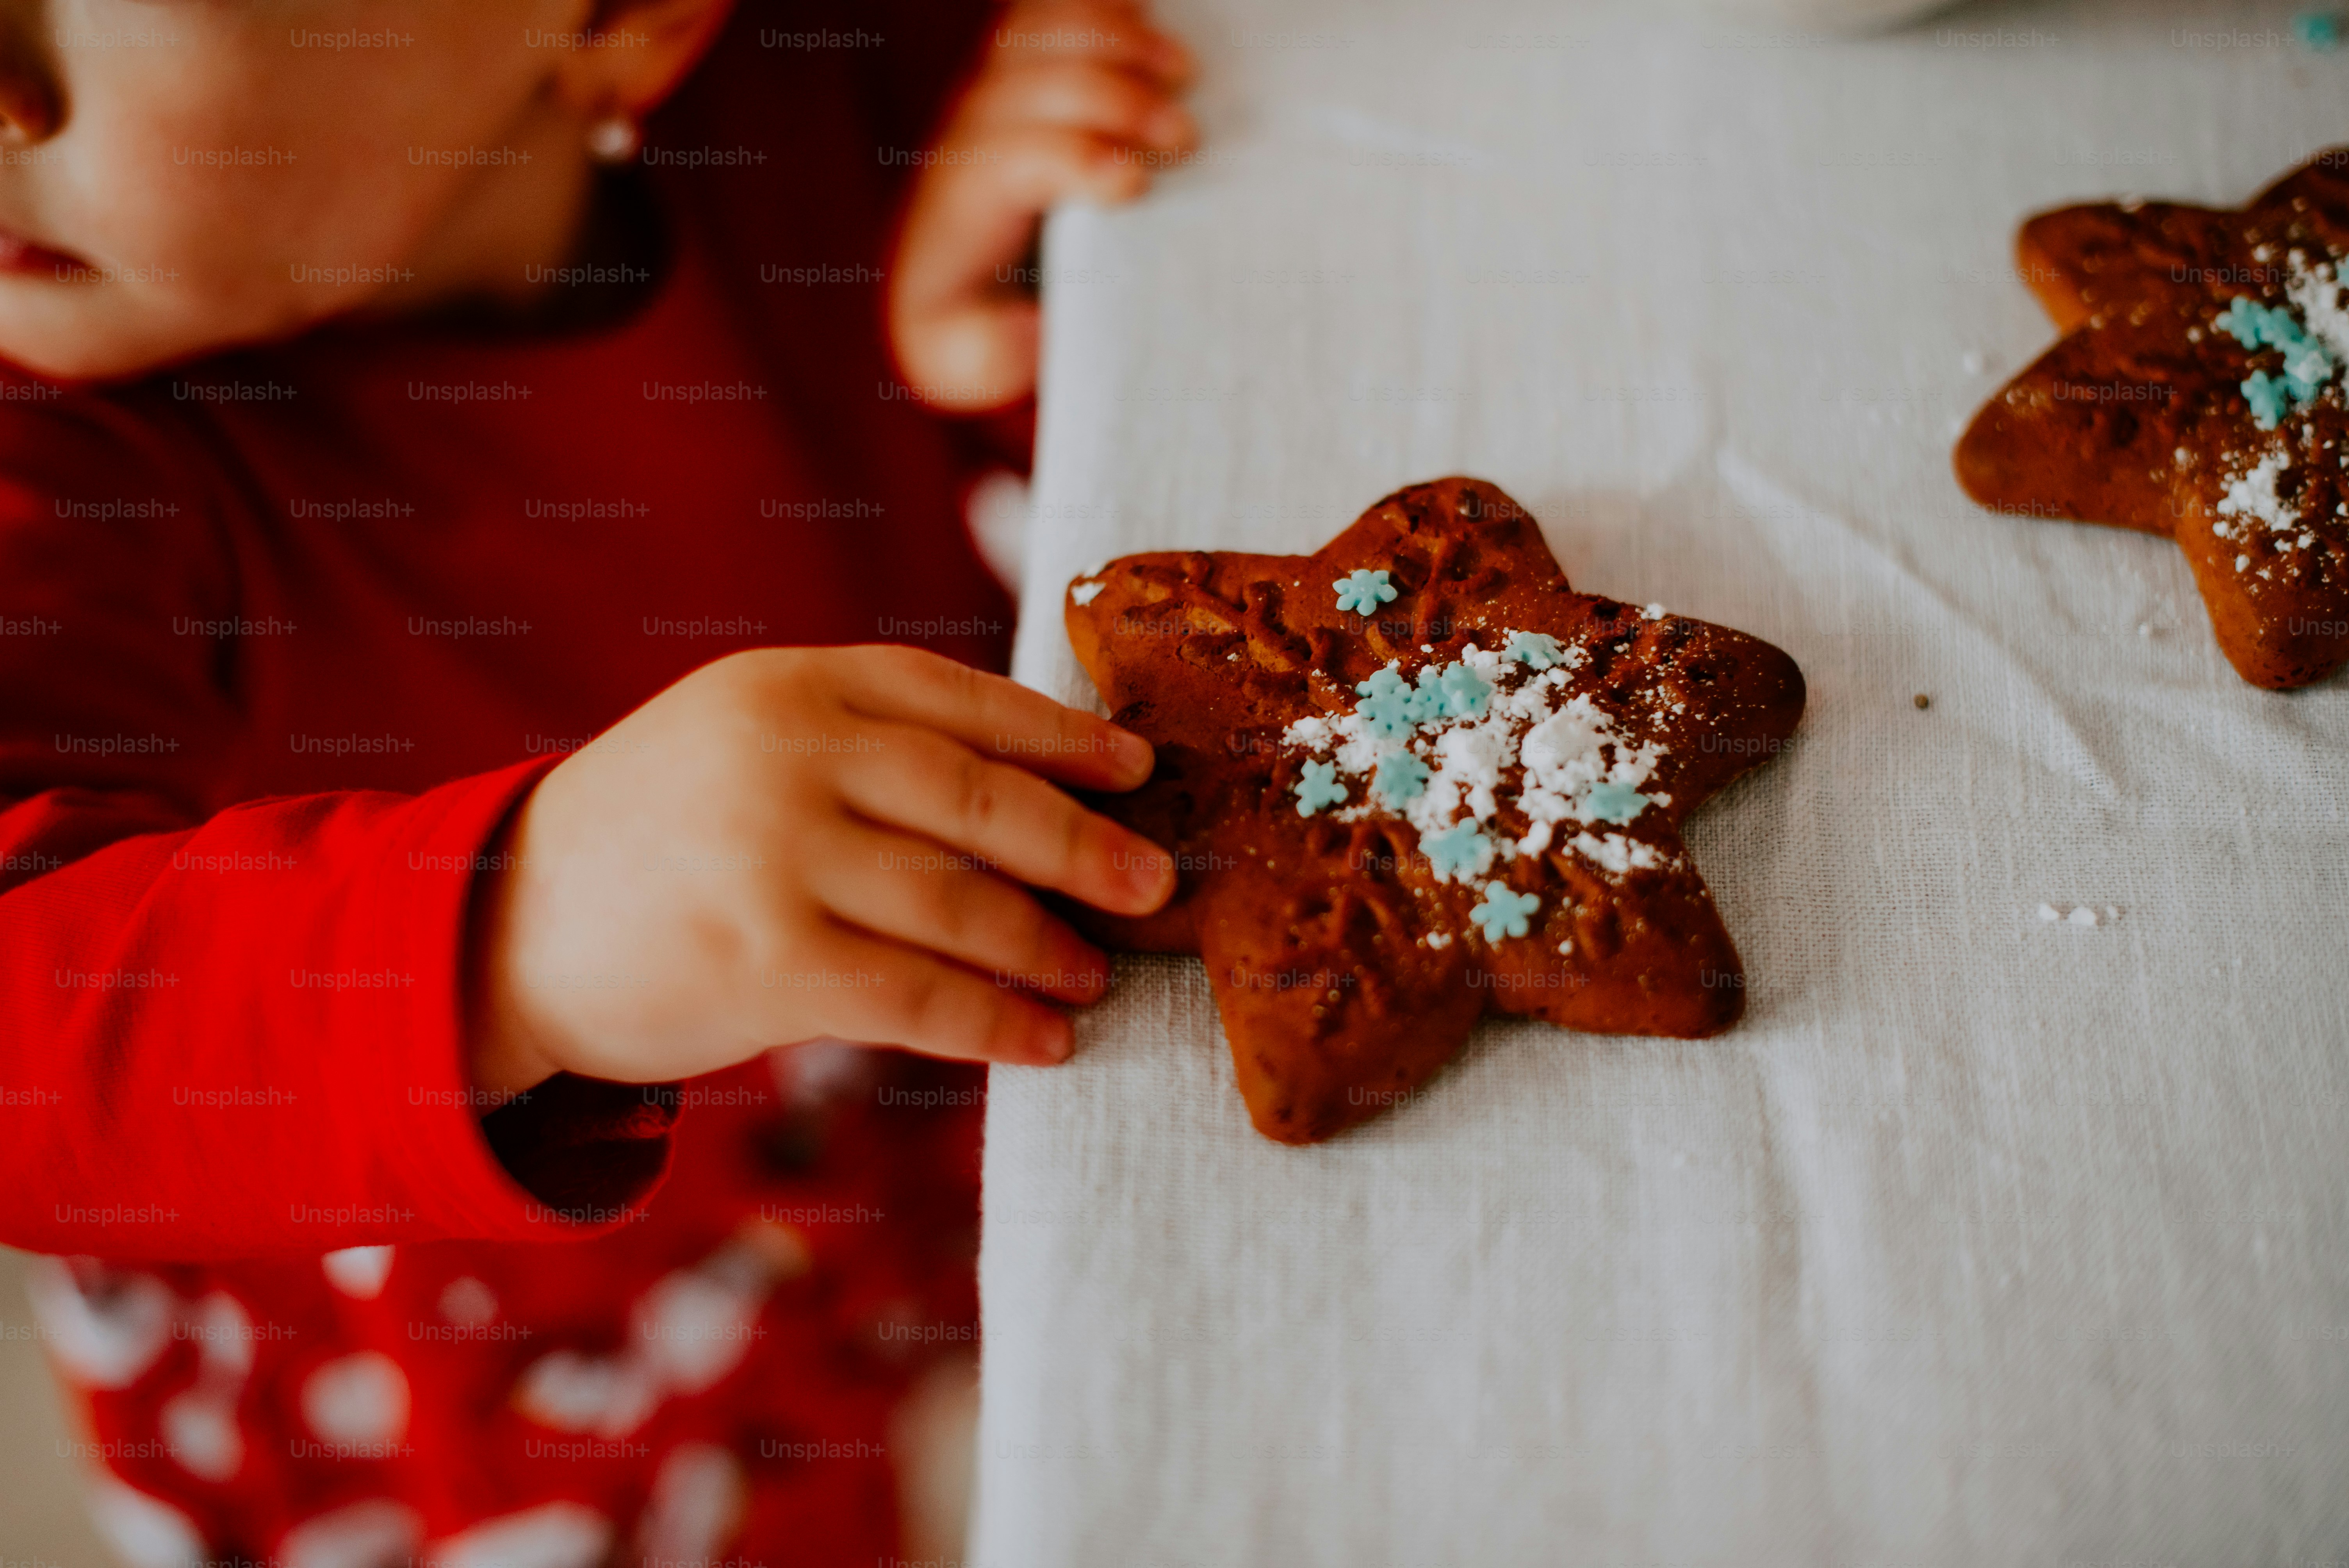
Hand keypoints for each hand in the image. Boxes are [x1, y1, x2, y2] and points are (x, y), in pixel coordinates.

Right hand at [465, 646, 1174, 1095]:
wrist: (507, 921)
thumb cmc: (660, 832)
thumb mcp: (749, 739)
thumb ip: (868, 744)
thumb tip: (1041, 790)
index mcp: (794, 685)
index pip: (961, 698)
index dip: (1063, 736)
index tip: (1138, 770)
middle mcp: (788, 755)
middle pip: (980, 799)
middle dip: (1084, 847)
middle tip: (1157, 885)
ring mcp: (775, 856)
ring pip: (960, 905)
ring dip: (1046, 949)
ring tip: (1094, 977)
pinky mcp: (766, 961)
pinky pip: (917, 995)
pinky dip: (995, 1022)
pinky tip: (1043, 1041)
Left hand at [886, 0, 1194, 411]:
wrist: (951, 284)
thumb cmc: (978, 326)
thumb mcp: (970, 362)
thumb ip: (991, 353)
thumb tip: (1027, 329)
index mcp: (961, 205)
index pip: (1010, 158)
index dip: (1073, 159)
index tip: (1134, 185)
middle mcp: (969, 133)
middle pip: (1035, 84)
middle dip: (1115, 101)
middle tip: (1186, 141)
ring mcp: (995, 88)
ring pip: (1044, 31)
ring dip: (1118, 41)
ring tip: (1184, 72)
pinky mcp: (1022, 64)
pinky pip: (1053, 10)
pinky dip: (1105, 7)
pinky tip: (1152, 22)